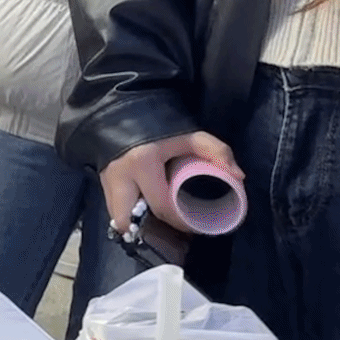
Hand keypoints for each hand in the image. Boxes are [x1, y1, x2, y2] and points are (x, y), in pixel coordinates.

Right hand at [98, 131, 242, 232]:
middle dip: (146, 232)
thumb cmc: (158, 124)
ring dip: (134, 225)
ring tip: (155, 224)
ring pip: (115, 217)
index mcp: (142, 165)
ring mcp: (106, 179)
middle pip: (126, 220)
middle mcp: (119, 177)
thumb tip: (238, 176)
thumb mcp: (188, 135)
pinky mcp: (100, 179)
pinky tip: (142, 212)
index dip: (181, 222)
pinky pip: (112, 207)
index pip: (162, 206)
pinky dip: (127, 214)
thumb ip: (215, 151)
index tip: (194, 226)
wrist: (122, 107)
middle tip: (167, 230)